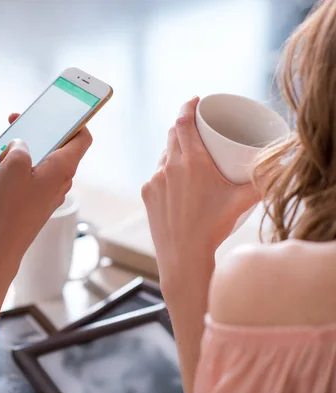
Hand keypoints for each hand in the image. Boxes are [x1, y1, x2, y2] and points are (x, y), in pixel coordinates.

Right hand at [0, 113, 91, 281]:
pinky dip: (17, 167)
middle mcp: (62, 179)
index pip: (82, 137)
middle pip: (57, 147)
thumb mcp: (12, 165)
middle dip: (37, 132)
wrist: (4, 244)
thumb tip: (20, 145)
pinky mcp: (38, 201)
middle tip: (17, 122)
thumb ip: (19, 146)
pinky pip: (31, 176)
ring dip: (21, 150)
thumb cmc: (11, 206)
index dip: (76, 121)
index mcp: (63, 166)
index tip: (62, 111)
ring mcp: (50, 191)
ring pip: (40, 161)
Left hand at [141, 97, 258, 288]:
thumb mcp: (243, 201)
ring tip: (188, 153)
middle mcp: (168, 167)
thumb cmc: (214, 227)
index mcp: (191, 161)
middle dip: (183, 126)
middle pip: (172, 135)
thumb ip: (263, 181)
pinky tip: (174, 177)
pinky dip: (166, 171)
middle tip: (197, 126)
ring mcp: (154, 180)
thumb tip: (280, 167)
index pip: (183, 122)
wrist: (183, 255)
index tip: (195, 101)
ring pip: (163, 155)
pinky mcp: (147, 194)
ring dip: (174, 150)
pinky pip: (156, 174)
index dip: (187, 107)